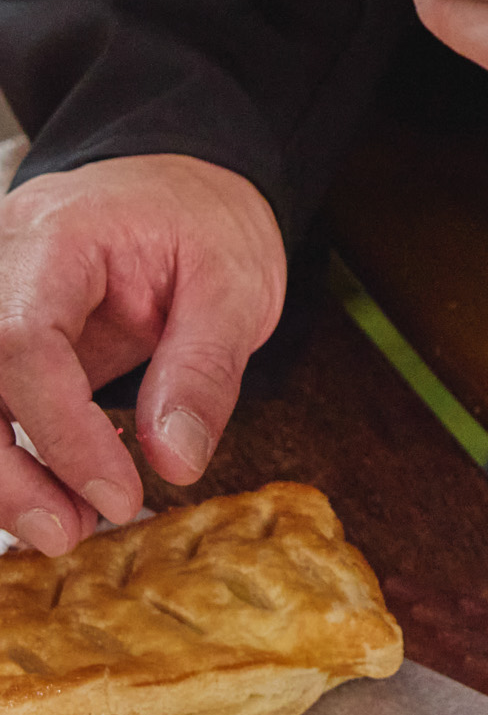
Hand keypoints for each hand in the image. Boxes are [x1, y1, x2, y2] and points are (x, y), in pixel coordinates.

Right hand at [0, 155, 285, 554]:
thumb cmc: (205, 222)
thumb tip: (175, 463)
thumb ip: (204, 369)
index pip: (21, 341)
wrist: (179, 183)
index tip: (116, 494)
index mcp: (58, 235)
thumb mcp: (237, 284)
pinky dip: (4, 458)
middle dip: (5, 472)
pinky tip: (54, 489)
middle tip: (71, 531)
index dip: (59, 432)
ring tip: (65, 525)